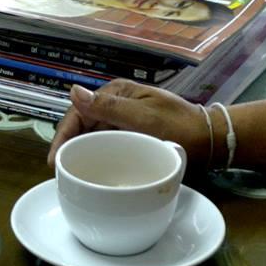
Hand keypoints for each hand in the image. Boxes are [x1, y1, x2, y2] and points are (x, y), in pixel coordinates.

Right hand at [50, 81, 214, 168]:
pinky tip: (93, 172)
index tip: (54, 161)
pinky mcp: (132, 136)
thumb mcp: (143, 118)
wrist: (212, 141)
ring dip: (81, 152)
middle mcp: (117, 104)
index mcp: (117, 92)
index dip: (63, 135)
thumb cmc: (181, 127)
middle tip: (60, 173)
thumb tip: (73, 91)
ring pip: (93, 136)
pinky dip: (97, 157)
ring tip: (72, 174)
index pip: (78, 112)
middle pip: (83, 124)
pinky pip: (107, 145)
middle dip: (69, 146)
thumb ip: (108, 107)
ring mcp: (124, 120)